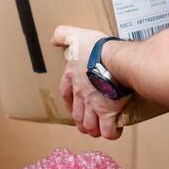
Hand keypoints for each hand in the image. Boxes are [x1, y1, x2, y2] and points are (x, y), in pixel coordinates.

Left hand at [51, 25, 129, 140]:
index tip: (73, 106)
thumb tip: (53, 39)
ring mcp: (93, 106)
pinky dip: (110, 133)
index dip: (69, 102)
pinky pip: (107, 130)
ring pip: (89, 125)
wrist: (113, 60)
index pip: (66, 94)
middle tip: (87, 123)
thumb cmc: (96, 48)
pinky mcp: (108, 113)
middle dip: (81, 121)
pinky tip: (114, 131)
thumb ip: (63, 34)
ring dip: (93, 129)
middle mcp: (81, 94)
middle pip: (78, 115)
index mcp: (72, 78)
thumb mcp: (76, 35)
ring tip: (99, 130)